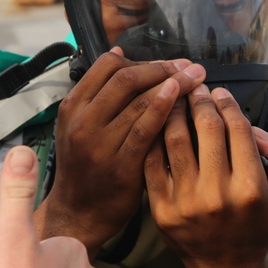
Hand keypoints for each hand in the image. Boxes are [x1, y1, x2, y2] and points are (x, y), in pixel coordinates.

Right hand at [42, 49, 205, 252]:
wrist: (78, 213)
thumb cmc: (86, 167)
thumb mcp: (80, 125)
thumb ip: (100, 94)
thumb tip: (121, 54)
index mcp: (73, 106)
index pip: (107, 65)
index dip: (142, 60)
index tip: (167, 63)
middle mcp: (83, 120)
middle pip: (125, 78)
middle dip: (162, 68)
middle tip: (188, 66)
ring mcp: (99, 143)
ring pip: (138, 100)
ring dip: (172, 83)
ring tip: (195, 78)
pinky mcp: (119, 164)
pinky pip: (144, 129)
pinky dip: (164, 108)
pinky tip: (180, 99)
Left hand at [143, 86, 267, 267]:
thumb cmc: (260, 224)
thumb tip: (255, 128)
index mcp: (251, 188)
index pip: (237, 129)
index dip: (227, 104)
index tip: (219, 92)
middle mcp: (218, 195)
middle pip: (205, 129)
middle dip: (199, 100)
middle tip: (194, 87)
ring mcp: (186, 203)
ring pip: (175, 140)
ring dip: (173, 112)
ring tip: (173, 97)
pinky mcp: (161, 210)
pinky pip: (153, 163)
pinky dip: (153, 138)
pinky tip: (156, 124)